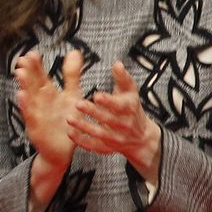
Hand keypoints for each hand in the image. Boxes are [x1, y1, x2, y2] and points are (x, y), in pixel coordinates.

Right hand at [14, 49, 83, 171]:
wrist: (63, 150)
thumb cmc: (67, 121)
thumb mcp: (72, 95)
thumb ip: (72, 75)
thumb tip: (73, 51)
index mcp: (48, 94)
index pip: (40, 76)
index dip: (36, 65)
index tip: (32, 53)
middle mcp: (40, 102)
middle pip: (32, 85)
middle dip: (28, 72)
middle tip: (23, 59)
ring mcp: (36, 115)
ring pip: (29, 99)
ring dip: (24, 86)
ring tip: (20, 73)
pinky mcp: (37, 129)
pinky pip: (31, 116)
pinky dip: (26, 107)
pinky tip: (22, 96)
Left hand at [71, 61, 162, 181]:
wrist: (141, 137)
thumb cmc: (132, 109)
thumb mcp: (131, 92)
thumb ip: (122, 78)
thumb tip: (117, 64)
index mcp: (130, 108)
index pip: (120, 105)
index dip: (109, 101)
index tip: (97, 95)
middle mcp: (124, 124)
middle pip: (108, 119)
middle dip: (93, 112)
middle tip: (78, 104)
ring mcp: (116, 138)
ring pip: (100, 134)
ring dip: (84, 127)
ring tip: (70, 119)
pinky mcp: (108, 147)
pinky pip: (94, 146)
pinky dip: (82, 141)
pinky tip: (70, 133)